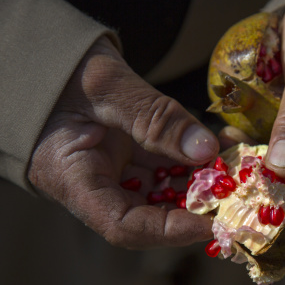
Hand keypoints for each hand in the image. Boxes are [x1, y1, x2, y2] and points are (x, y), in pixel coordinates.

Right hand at [28, 37, 218, 247]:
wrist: (48, 53)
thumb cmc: (61, 68)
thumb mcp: (107, 87)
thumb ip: (154, 119)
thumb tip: (205, 149)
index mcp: (73, 179)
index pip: (124, 226)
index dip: (171, 231)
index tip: (213, 221)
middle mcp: (97, 184)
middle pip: (153, 212)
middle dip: (197, 204)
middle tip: (237, 189)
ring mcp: (116, 169)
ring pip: (165, 188)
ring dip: (201, 180)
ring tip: (233, 163)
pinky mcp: (130, 154)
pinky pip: (166, 164)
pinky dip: (192, 159)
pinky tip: (218, 146)